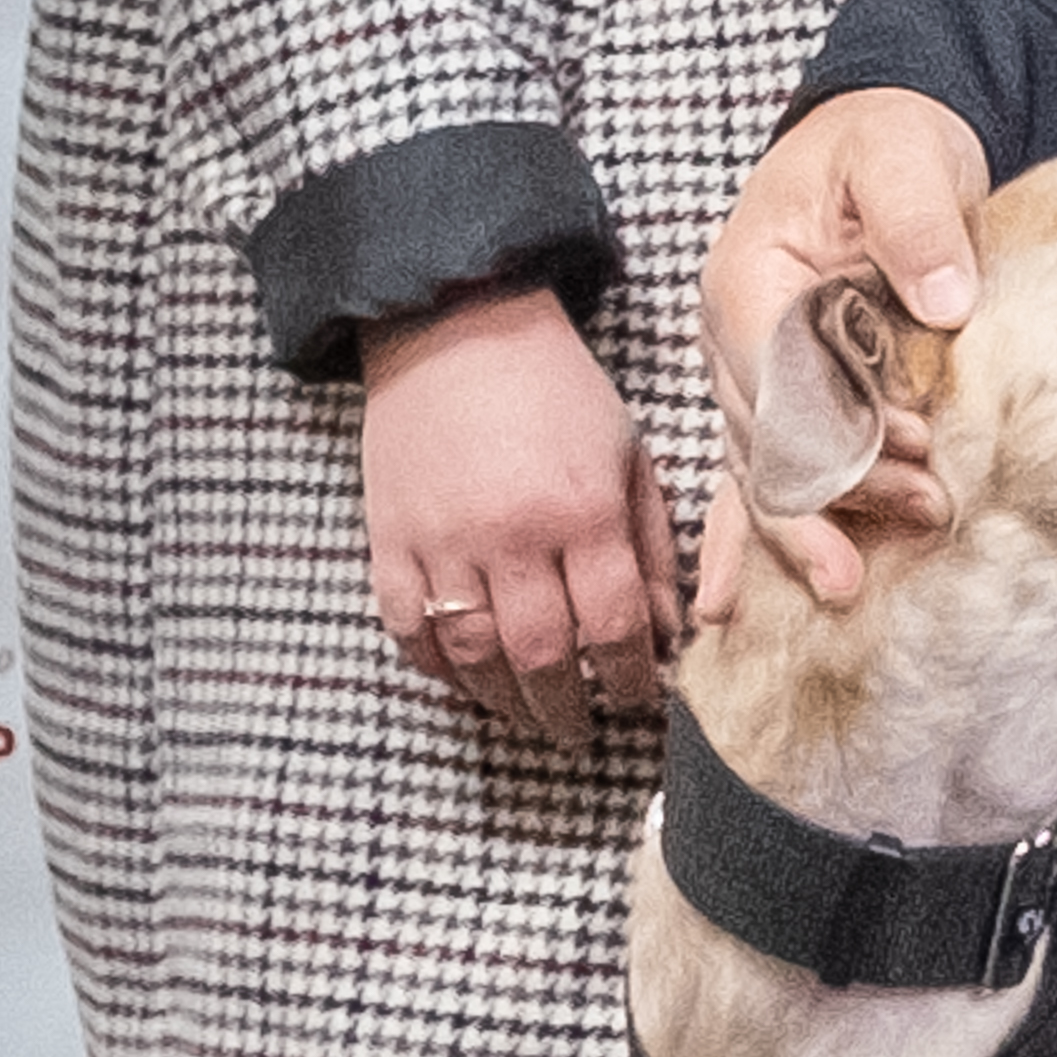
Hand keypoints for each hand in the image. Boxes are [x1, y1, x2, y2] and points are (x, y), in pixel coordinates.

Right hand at [360, 284, 680, 750]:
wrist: (455, 327)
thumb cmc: (556, 390)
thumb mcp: (627, 456)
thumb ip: (651, 548)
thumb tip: (668, 633)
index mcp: (582, 510)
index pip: (615, 627)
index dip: (633, 680)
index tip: (641, 700)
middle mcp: (511, 535)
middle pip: (543, 658)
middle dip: (569, 709)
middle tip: (581, 730)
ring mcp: (442, 541)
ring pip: (474, 657)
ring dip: (506, 703)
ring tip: (530, 716)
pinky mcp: (388, 540)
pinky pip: (410, 630)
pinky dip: (438, 669)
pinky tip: (468, 681)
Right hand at [697, 90, 987, 613]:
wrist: (877, 137)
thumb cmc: (884, 142)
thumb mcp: (904, 153)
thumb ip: (919, 219)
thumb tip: (946, 301)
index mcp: (748, 280)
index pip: (779, 376)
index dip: (841, 423)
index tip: (911, 448)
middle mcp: (733, 338)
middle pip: (766, 440)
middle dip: (835, 493)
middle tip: (922, 513)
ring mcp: (748, 374)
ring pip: (760, 471)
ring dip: (811, 524)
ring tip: (856, 579)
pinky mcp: (778, 397)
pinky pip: (754, 475)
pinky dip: (749, 536)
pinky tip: (725, 607)